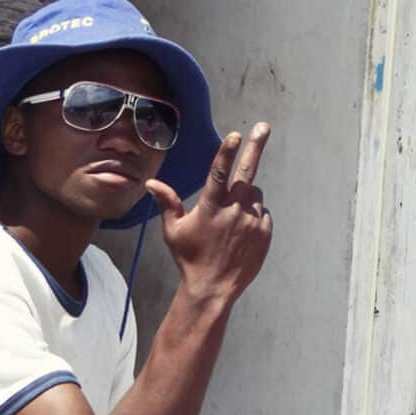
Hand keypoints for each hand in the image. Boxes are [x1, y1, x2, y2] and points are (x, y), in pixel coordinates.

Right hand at [152, 124, 272, 307]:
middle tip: (264, 127)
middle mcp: (234, 211)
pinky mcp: (265, 233)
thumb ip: (167, 202)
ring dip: (246, 196)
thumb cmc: (189, 258)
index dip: (226, 152)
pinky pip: (263, 214)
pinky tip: (240, 232)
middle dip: (255, 147)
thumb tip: (150, 182)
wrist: (213, 288)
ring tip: (231, 219)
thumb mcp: (173, 230)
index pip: (219, 173)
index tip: (235, 135)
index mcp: (211, 207)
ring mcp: (252, 222)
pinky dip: (254, 215)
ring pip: (255, 195)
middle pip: (247, 172)